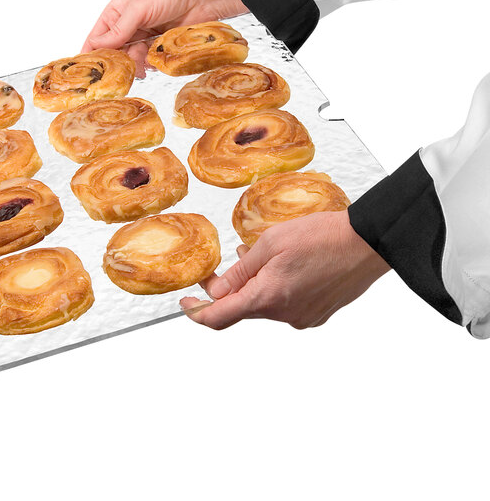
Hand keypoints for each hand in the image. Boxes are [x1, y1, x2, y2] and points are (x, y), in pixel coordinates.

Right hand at [81, 0, 246, 74]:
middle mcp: (127, 26)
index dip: (92, 54)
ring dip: (135, 64)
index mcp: (116, 13)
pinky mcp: (158, 47)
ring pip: (131, 60)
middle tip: (123, 71)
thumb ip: (118, 29)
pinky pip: (148, 62)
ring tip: (143, 64)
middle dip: (118, 62)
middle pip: (113, 53)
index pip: (96, 38)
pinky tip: (155, 62)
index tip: (90, 71)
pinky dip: (150, 64)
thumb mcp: (138, 9)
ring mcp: (143, 38)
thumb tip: (96, 46)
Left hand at [180, 210, 389, 329]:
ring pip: (265, 304)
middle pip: (243, 307)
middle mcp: (284, 316)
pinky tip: (284, 266)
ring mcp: (303, 317)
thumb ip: (240, 271)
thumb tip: (217, 291)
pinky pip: (285, 305)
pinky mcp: (317, 314)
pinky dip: (277, 288)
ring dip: (257, 284)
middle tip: (232, 260)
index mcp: (267, 299)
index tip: (186, 302)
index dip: (196, 312)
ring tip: (262, 255)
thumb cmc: (322, 236)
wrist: (367, 243)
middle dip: (232, 286)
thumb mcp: (271, 243)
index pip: (218, 318)